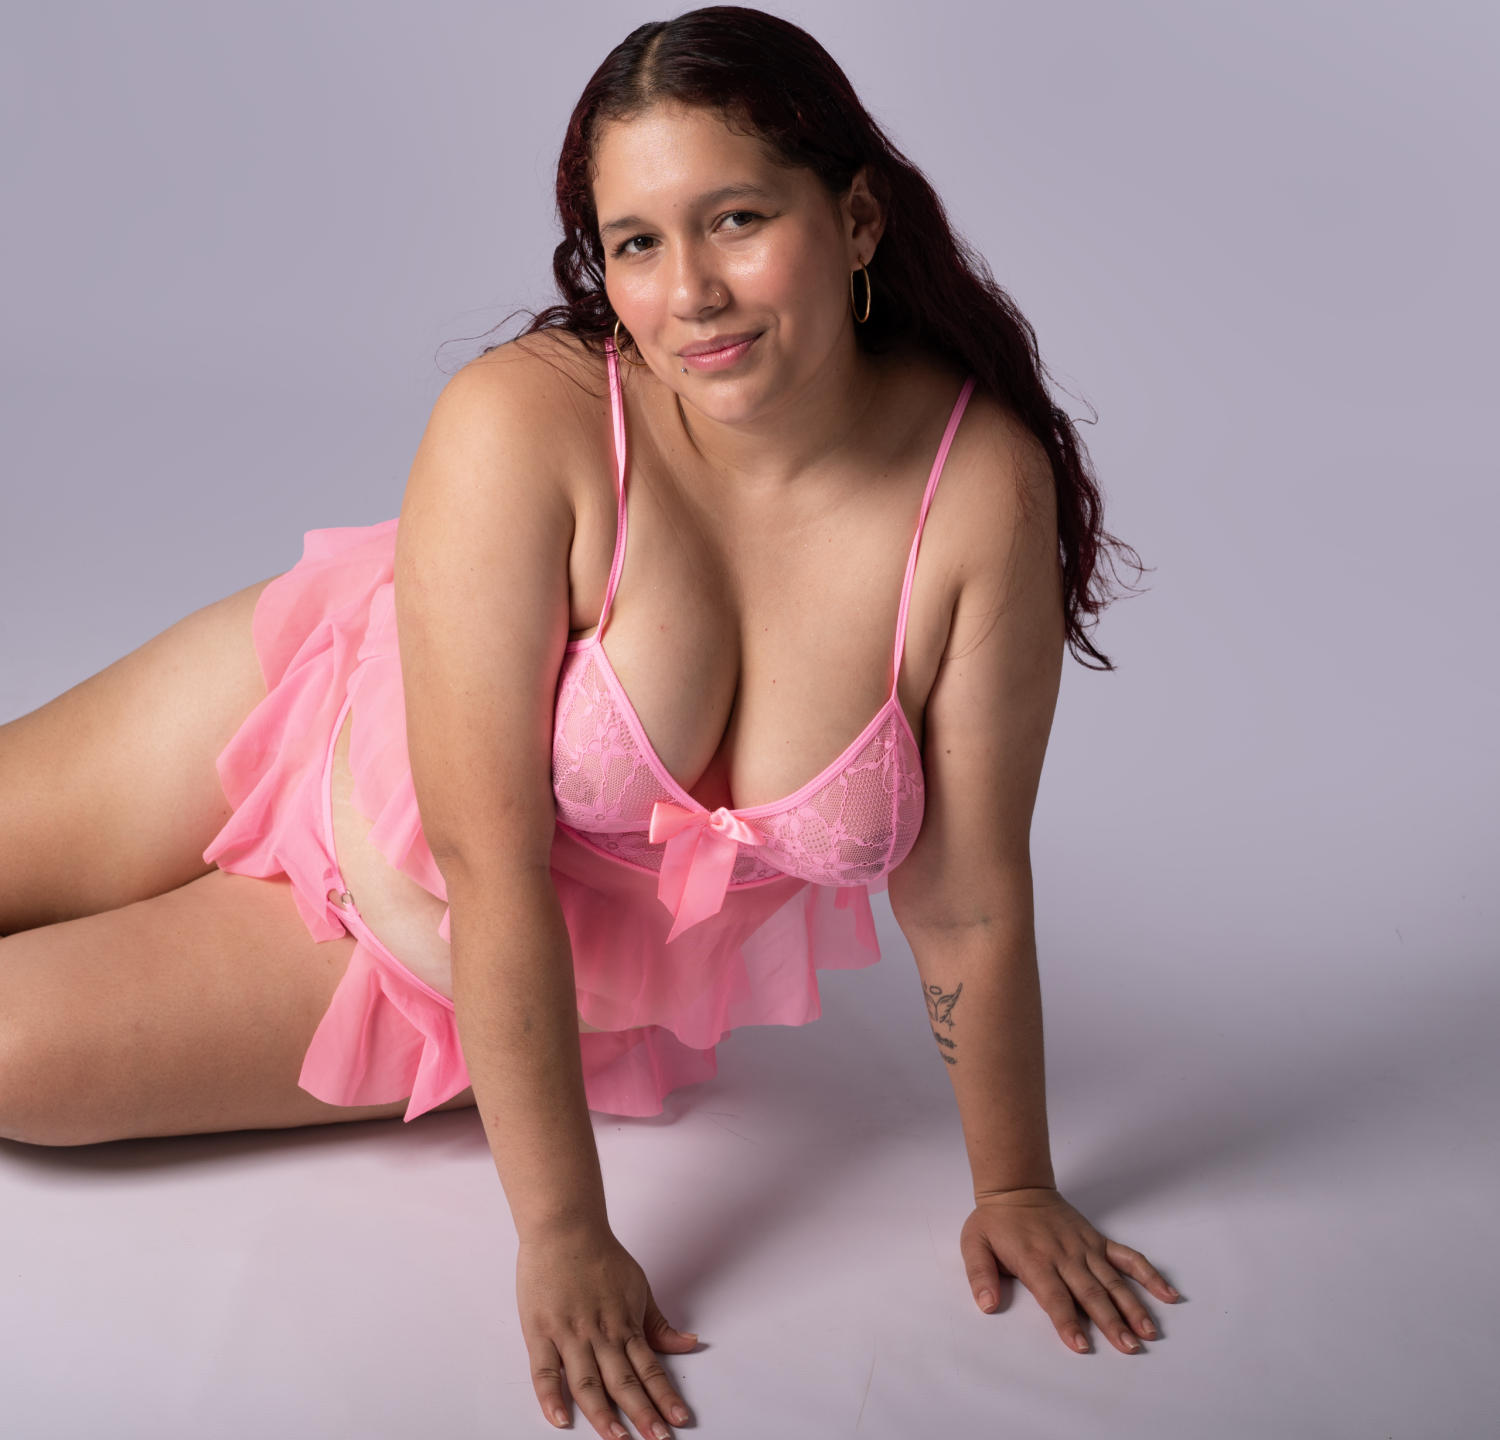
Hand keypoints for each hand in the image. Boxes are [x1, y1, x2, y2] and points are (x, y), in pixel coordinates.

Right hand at [518, 1221, 698, 1436]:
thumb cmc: (599, 1255)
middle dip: (643, 1414)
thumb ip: (658, 1323)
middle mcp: (601, 1332)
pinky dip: (551, 1397)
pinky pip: (545, 1370)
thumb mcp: (638, 1287)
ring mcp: (570, 1333)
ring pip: (589, 1382)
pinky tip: (560, 1420)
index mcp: (625, 1323)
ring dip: (604, 1414)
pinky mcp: (541, 1331)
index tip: (679, 1421)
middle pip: (624, 1381)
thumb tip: (689, 1343)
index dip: (665, 1396)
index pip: (650, 1368)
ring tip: (618, 1439)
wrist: (564, 1226)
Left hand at [959, 1186, 1180, 1353]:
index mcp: (1035, 1260)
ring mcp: (1085, 1247)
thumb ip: (980, 1275)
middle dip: (1111, 1322)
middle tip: (1129, 1347)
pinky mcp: (1098, 1240)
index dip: (1068, 1321)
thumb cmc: (995, 1221)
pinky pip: (1128, 1257)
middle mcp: (1064, 1255)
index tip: (1082, 1345)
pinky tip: (1168, 1294)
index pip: (1054, 1296)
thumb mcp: (973, 1244)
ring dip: (1133, 1306)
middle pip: (1091, 1292)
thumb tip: (986, 1304)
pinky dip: (1149, 1274)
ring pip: (1113, 1280)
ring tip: (1149, 1332)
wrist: (1016, 1186)